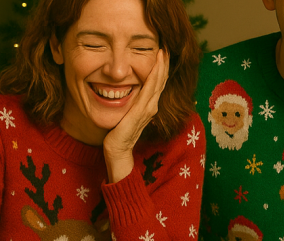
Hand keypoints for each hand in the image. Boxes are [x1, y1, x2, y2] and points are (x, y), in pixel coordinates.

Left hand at [103, 49, 168, 182]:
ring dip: (161, 66)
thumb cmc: (118, 134)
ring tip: (163, 51)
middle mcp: (152, 105)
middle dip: (164, 63)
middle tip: (165, 46)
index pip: (157, 83)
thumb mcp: (126, 114)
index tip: (161, 53)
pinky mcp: (142, 110)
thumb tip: (128, 94)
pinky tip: (155, 66)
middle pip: (161, 80)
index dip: (161, 68)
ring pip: (158, 82)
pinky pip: (150, 89)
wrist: (117, 150)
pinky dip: (155, 76)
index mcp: (149, 106)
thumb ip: (131, 105)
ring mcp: (149, 108)